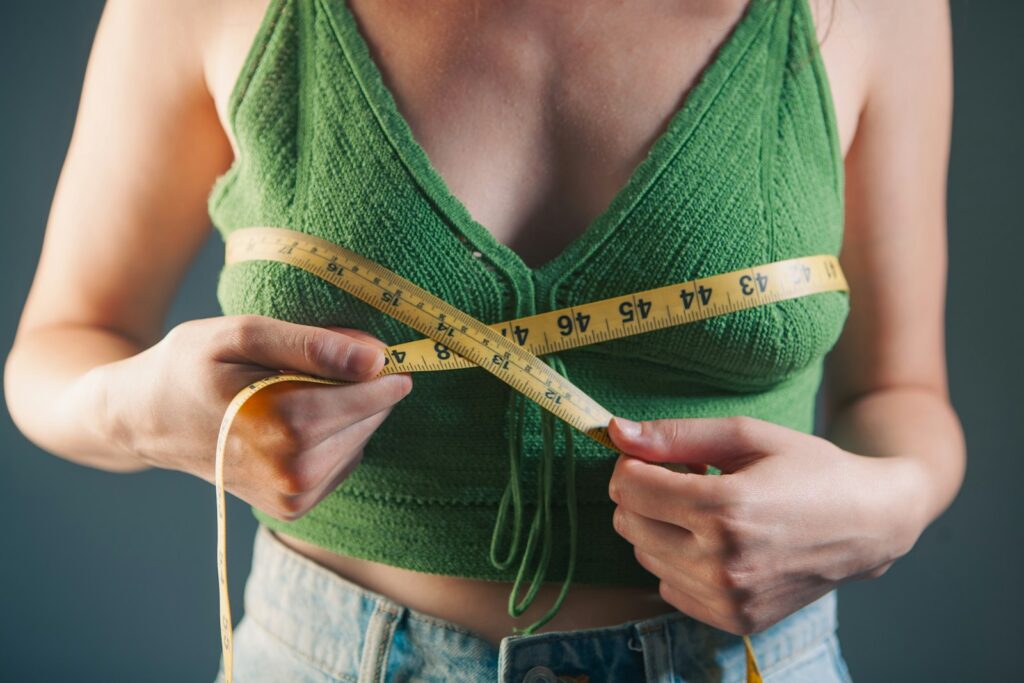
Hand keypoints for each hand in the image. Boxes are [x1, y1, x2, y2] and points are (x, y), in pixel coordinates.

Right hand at [97, 315, 411, 519]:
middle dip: (364, 391)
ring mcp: (292, 497)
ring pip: (359, 442)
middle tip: (333, 364)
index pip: (365, 399)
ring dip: (350, 414)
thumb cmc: (190, 366)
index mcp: (279, 428)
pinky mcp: (293, 507)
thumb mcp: (241, 334)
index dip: (384, 376)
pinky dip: (335, 437)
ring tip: (299, 390)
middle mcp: (290, 474)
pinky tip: (297, 421)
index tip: (388, 355)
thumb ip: (311, 344)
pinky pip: (343, 462)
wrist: (146, 419)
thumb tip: (375, 358)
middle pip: (366, 421)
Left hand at [606, 414, 923, 634]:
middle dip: (643, 495)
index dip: (633, 464)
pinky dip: (679, 562)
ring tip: (707, 510)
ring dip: (661, 528)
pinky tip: (715, 543)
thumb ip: (676, 435)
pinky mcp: (734, 620)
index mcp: (726, 510)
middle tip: (685, 480)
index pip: (628, 488)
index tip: (657, 457)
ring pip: (644, 556)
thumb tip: (615, 431)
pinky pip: (668, 587)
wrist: (869, 524)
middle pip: (628, 523)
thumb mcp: (747, 435)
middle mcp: (723, 562)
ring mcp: (729, 598)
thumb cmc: (809, 469)